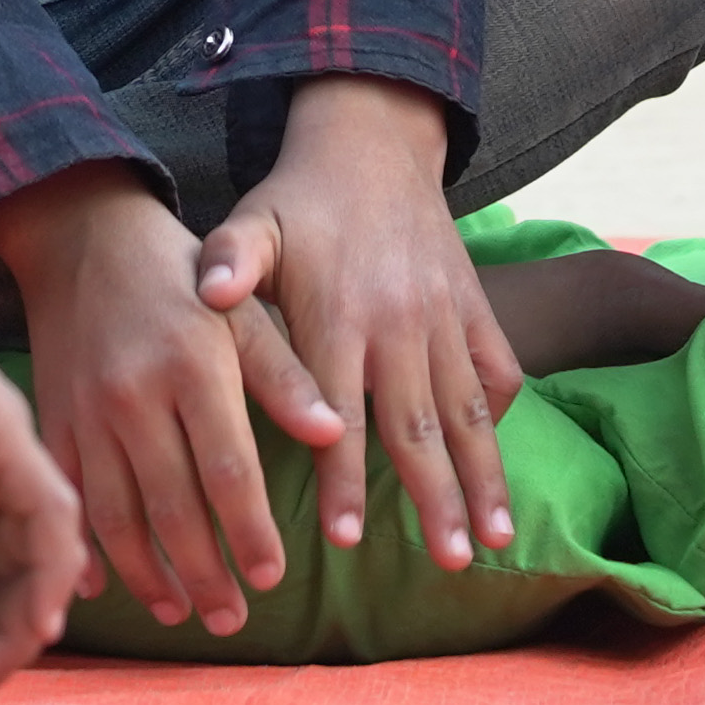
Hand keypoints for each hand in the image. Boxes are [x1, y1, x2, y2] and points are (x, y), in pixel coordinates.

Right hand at [0, 167, 279, 636]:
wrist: (81, 232)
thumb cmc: (179, 272)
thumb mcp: (242, 309)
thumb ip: (284, 375)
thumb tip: (333, 433)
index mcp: (192, 366)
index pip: (228, 471)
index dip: (249, 533)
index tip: (271, 578)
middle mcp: (135, 395)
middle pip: (173, 508)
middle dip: (204, 574)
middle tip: (231, 619)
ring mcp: (87, 411)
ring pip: (117, 516)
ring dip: (148, 575)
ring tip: (181, 612)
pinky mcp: (51, 417)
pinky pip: (68, 495)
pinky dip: (85, 546)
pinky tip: (104, 586)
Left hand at [196, 79, 517, 570]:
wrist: (373, 142)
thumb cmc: (300, 200)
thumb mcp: (255, 221)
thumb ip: (230, 259)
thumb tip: (204, 290)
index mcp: (339, 315)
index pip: (340, 414)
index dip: (342, 478)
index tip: (346, 541)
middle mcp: (399, 323)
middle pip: (419, 426)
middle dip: (436, 498)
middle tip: (449, 562)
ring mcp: (445, 316)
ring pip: (467, 409)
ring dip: (483, 476)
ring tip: (494, 540)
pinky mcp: (475, 304)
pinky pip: (498, 367)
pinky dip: (500, 415)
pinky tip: (498, 465)